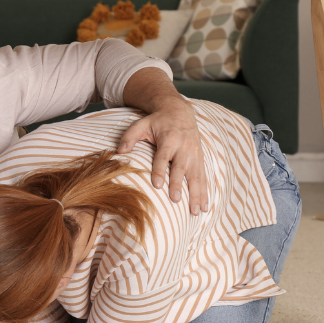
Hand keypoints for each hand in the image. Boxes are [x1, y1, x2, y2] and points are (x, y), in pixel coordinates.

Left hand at [117, 98, 208, 213]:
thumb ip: (130, 136)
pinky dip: (205, 192)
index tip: (157, 185)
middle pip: (181, 168)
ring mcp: (194, 154)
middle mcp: (183, 147)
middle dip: (178, 184)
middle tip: (175, 200)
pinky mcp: (200, 159)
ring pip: (196, 175)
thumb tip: (119, 151)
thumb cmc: (157, 121)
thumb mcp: (141, 124)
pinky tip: (204, 206)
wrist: (179, 112)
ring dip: (196, 193)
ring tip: (195, 211)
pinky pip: (203, 177)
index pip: (163, 156)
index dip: (160, 170)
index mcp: (169, 138)